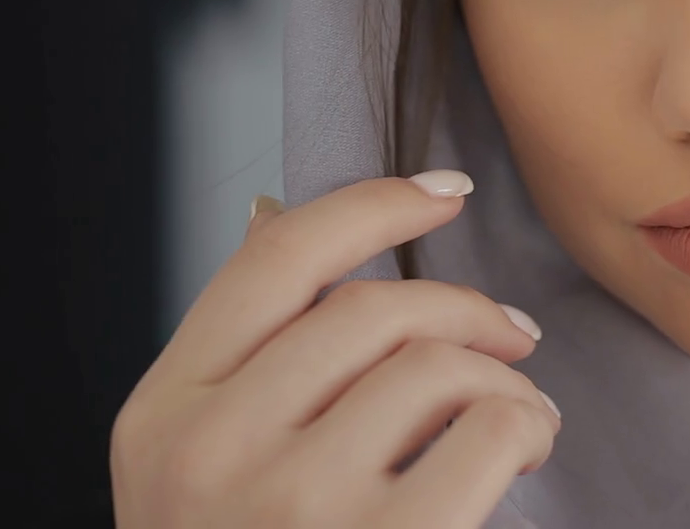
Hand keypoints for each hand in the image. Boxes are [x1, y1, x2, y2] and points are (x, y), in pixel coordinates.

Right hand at [110, 172, 560, 527]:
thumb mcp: (196, 468)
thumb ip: (243, 359)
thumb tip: (279, 212)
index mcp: (161, 416)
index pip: (275, 258)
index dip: (373, 203)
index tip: (445, 191)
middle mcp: (213, 451)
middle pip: (374, 307)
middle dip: (465, 309)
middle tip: (511, 336)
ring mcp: (294, 502)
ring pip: (439, 362)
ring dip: (504, 378)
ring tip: (513, 417)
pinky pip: (490, 428)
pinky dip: (528, 426)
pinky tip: (524, 454)